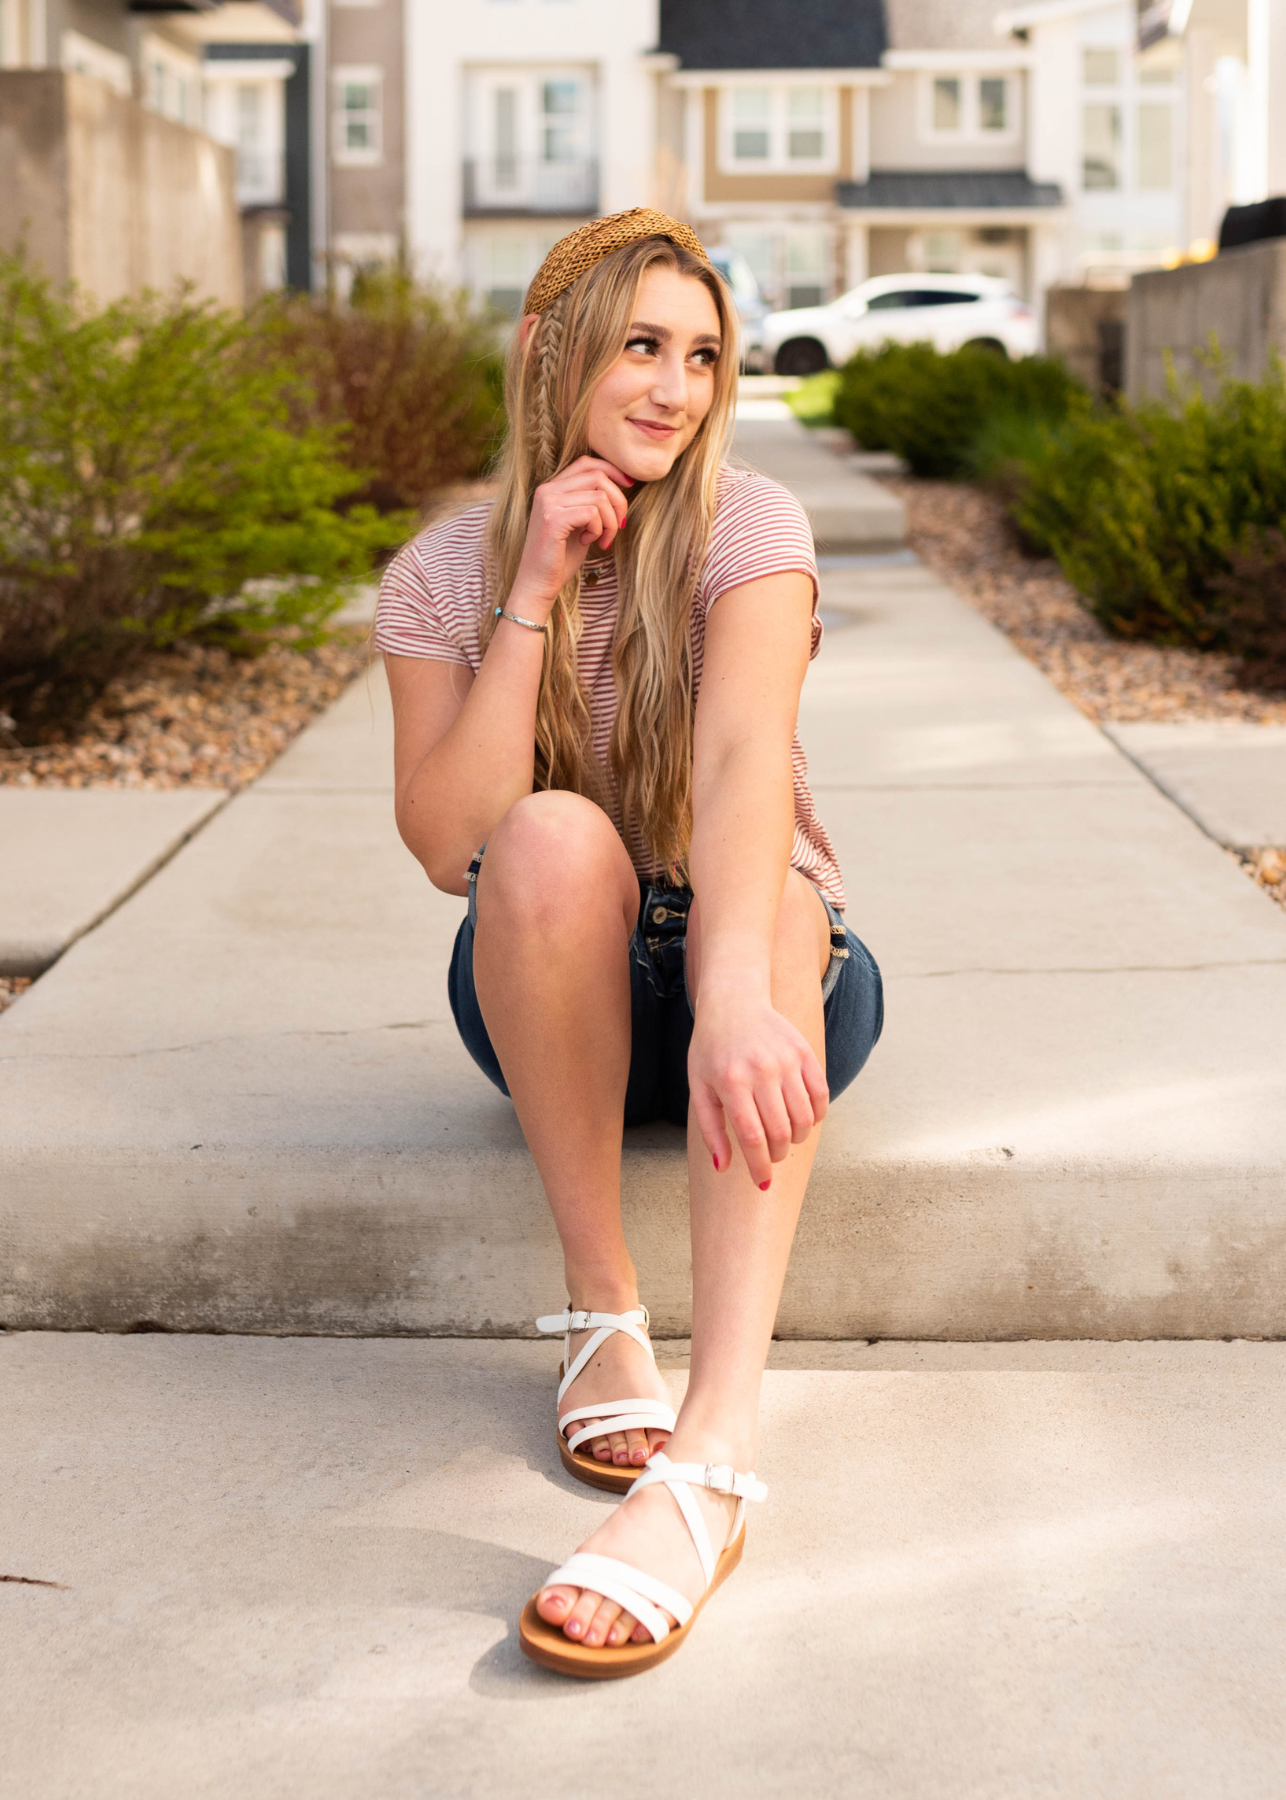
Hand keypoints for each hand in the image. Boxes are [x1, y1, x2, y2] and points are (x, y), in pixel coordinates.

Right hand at [511, 455, 633, 614]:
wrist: (538, 583)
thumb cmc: (561, 557)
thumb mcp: (579, 523)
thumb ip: (591, 502)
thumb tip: (621, 486)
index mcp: (552, 488)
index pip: (586, 463)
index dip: (612, 470)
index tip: (629, 486)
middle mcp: (547, 490)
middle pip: (597, 477)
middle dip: (619, 501)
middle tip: (619, 526)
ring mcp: (548, 503)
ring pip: (600, 496)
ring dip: (610, 521)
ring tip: (603, 539)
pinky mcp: (553, 519)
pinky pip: (592, 513)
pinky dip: (599, 530)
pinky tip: (589, 542)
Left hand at [688, 987, 828, 1188]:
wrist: (734, 1003)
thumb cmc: (711, 1050)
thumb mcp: (699, 1087)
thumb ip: (710, 1129)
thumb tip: (723, 1168)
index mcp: (731, 1082)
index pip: (752, 1137)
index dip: (760, 1167)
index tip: (763, 1183)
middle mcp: (761, 1071)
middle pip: (780, 1132)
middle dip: (776, 1156)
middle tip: (770, 1158)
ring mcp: (786, 1060)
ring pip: (804, 1118)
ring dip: (797, 1139)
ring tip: (784, 1139)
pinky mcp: (805, 1053)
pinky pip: (821, 1096)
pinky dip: (816, 1116)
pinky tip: (802, 1119)